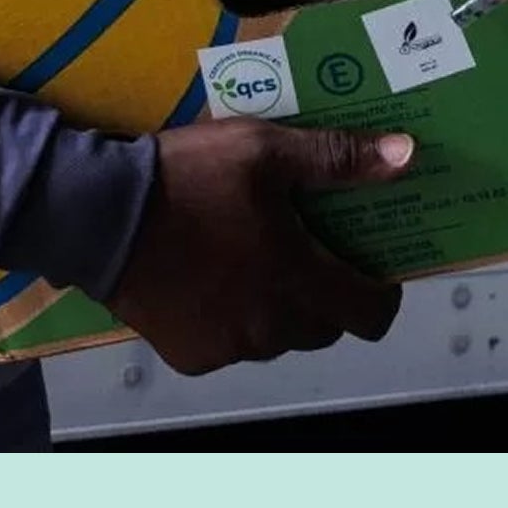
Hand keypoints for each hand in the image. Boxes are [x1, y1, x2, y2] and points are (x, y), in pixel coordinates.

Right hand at [104, 121, 411, 377]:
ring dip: (277, 308)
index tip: (373, 268)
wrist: (100, 214)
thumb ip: (336, 158)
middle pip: (324, 326)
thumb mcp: (264, 150)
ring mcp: (230, 347)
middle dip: (325, 293)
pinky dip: (232, 319)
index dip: (382, 295)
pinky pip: (231, 344)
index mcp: (298, 278)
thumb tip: (407, 156)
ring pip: (277, 337)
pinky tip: (209, 281)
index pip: (370, 314)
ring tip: (250, 260)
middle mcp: (272, 326)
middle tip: (303, 250)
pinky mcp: (192, 357)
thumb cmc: (191, 177)